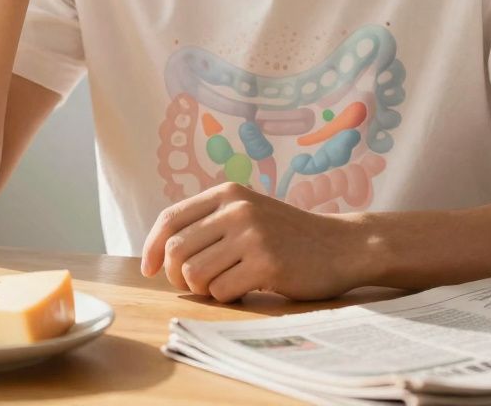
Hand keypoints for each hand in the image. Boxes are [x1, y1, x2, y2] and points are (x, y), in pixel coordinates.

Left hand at [140, 183, 371, 302]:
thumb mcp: (247, 213)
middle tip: (195, 283)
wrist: (341, 245)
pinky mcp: (266, 263)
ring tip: (225, 283)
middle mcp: (237, 210)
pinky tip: (246, 288)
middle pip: (176, 251)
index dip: (151, 247)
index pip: (170, 219)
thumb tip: (159, 253)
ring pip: (194, 274)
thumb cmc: (287, 236)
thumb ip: (210, 222)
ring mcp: (252, 235)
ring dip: (203, 288)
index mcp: (227, 193)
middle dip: (176, 275)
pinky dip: (227, 297)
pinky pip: (221, 291)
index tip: (149, 268)